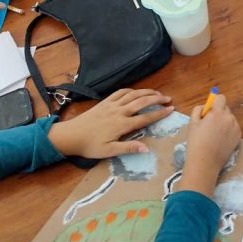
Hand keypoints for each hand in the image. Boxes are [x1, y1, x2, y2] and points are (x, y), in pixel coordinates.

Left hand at [48, 88, 173, 157]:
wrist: (71, 135)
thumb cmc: (90, 146)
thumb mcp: (109, 151)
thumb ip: (128, 148)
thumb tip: (146, 148)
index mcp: (122, 124)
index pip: (145, 117)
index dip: (159, 113)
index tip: (171, 109)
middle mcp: (120, 111)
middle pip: (142, 101)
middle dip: (157, 99)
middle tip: (168, 98)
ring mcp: (112, 105)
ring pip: (133, 94)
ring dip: (147, 92)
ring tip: (157, 93)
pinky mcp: (105, 102)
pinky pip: (121, 92)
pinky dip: (131, 90)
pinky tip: (136, 91)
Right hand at [179, 94, 241, 195]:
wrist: (205, 163)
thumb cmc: (196, 143)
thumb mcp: (192, 123)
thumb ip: (198, 110)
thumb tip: (204, 107)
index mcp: (218, 113)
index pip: (220, 98)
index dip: (214, 102)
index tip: (209, 110)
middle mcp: (229, 118)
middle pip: (225, 108)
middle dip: (218, 113)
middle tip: (209, 124)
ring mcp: (235, 127)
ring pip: (229, 119)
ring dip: (223, 122)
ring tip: (214, 135)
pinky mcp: (239, 136)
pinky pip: (233, 128)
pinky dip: (228, 131)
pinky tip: (220, 141)